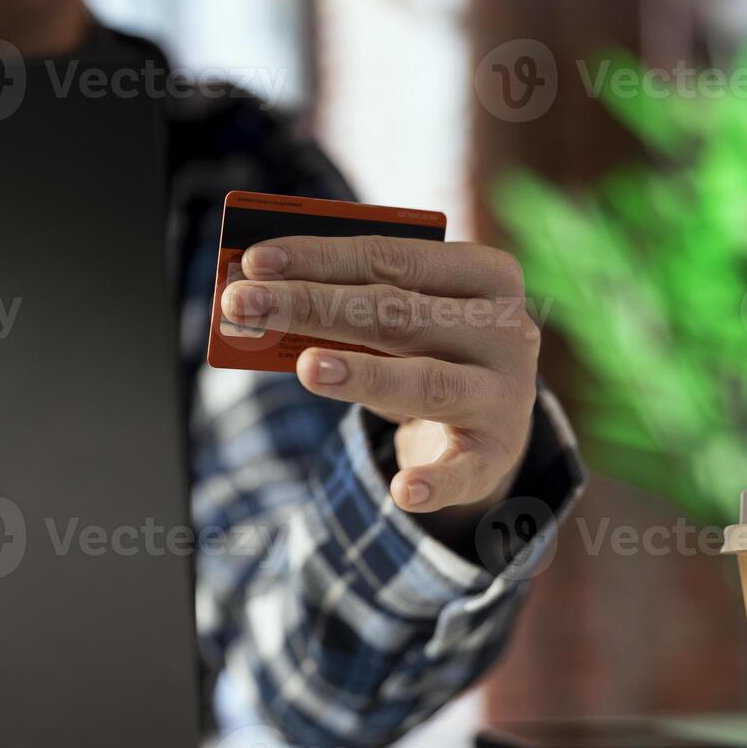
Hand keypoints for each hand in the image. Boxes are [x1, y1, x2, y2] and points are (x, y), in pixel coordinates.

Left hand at [221, 235, 538, 513]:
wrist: (490, 422)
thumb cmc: (426, 350)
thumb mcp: (399, 317)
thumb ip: (343, 301)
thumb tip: (258, 292)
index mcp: (485, 273)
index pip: (391, 257)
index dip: (319, 257)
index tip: (254, 260)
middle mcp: (504, 329)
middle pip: (395, 313)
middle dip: (310, 305)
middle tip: (241, 302)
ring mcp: (505, 395)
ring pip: (425, 382)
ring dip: (363, 374)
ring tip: (306, 368)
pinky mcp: (495, 455)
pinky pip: (462, 470)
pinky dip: (434, 481)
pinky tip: (403, 490)